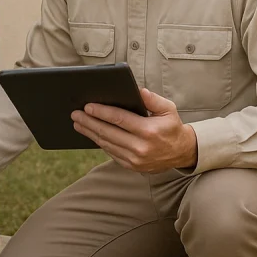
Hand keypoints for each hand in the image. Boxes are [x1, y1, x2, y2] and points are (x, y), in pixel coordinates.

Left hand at [71, 88, 197, 173]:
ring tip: (78, 123)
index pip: (119, 119)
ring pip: (106, 144)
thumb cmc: (172, 127)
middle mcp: (140, 147)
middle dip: (89, 122)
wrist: (181, 152)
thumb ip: (152, 99)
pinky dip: (100, 143)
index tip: (87, 106)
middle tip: (75, 114)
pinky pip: (111, 153)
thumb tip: (137, 90)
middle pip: (108, 133)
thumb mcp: (168, 109)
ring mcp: (135, 160)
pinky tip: (91, 134)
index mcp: (149, 131)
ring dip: (90, 133)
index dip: (101, 112)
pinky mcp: (131, 166)